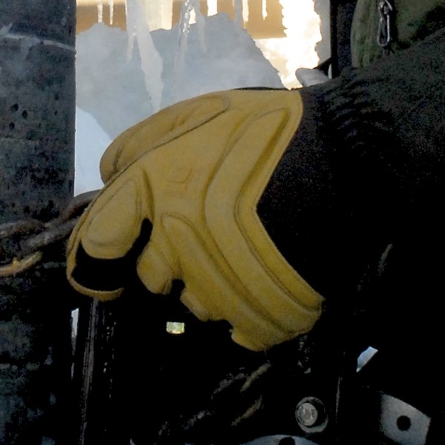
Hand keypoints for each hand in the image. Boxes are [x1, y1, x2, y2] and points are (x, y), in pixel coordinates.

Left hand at [67, 90, 321, 350]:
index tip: (107, 262)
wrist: (349, 158)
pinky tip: (264, 282)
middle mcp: (175, 245)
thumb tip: (107, 178)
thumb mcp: (195, 114)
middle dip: (164, 262)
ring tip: (244, 253)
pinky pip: (234, 331)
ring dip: (207, 286)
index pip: (95, 249)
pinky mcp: (258, 317)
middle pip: (147, 278)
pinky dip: (245, 313)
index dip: (95, 259)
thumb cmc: (268, 130)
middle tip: (202, 236)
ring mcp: (216, 287)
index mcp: (153, 193)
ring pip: (192, 304)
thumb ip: (139, 147)